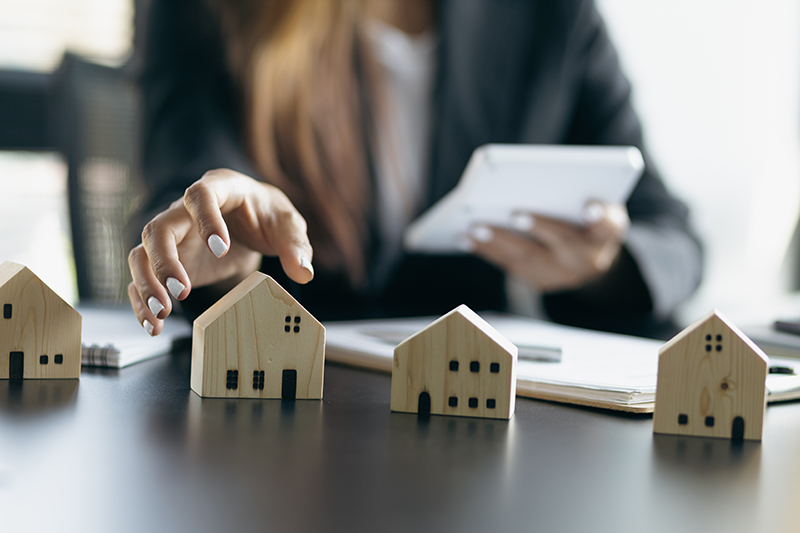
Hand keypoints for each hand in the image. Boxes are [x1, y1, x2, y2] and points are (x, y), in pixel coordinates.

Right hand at [128, 169, 313, 335]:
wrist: (249, 223)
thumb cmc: (265, 216)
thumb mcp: (286, 225)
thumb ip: (295, 244)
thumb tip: (303, 270)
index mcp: (219, 189)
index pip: (200, 193)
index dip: (206, 219)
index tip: (221, 249)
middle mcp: (185, 211)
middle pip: (159, 228)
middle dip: (164, 260)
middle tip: (180, 290)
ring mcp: (172, 237)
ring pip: (142, 253)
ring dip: (146, 283)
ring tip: (161, 312)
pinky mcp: (166, 261)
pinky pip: (143, 277)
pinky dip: (142, 301)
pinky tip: (152, 324)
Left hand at [466, 201, 629, 292]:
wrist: (590, 258)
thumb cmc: (587, 218)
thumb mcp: (596, 203)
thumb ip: (581, 192)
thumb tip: (540, 177)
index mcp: (606, 232)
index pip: (608, 225)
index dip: (600, 217)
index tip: (590, 208)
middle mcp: (588, 258)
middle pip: (563, 242)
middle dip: (538, 227)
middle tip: (514, 213)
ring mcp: (563, 275)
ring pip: (529, 258)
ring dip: (500, 241)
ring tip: (476, 225)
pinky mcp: (539, 281)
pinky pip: (510, 265)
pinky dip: (487, 250)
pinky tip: (466, 237)